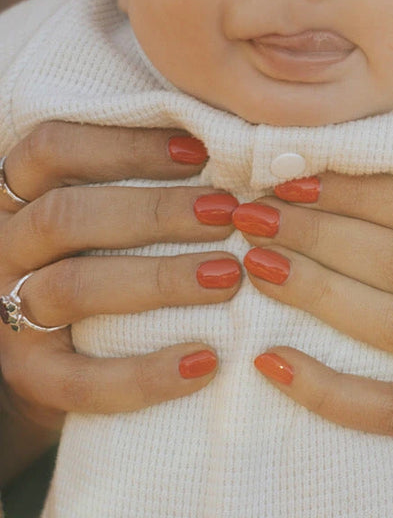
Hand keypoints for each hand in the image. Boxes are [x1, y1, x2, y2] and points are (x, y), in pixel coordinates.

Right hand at [0, 123, 240, 481]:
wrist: (67, 359)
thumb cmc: (115, 257)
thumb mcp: (120, 212)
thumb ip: (157, 177)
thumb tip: (238, 146)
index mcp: (24, 193)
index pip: (53, 148)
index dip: (124, 144)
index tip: (200, 151)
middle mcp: (9, 246)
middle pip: (65, 216)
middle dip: (155, 211)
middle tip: (229, 212)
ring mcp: (10, 312)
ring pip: (71, 287)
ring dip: (158, 279)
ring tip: (228, 276)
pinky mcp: (33, 377)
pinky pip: (81, 380)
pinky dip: (146, 373)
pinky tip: (206, 361)